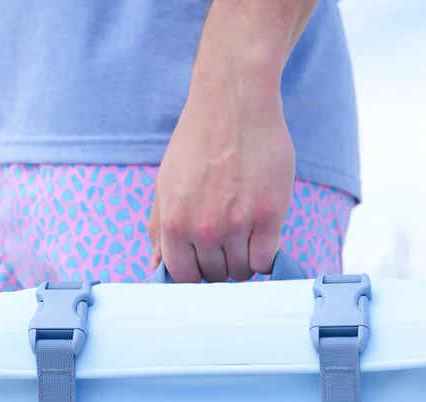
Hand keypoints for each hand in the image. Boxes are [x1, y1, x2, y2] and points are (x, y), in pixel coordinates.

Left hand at [148, 75, 294, 282]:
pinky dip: (265, 255)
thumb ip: (159, 227)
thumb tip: (157, 266)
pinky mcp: (268, 215)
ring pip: (242, 271)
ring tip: (245, 230)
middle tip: (228, 236)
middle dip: (221, 263)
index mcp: (174, 223)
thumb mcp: (165, 182)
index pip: (184, 277)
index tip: (205, 260)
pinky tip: (262, 234)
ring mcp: (237, 223)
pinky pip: (266, 260)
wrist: (234, 101)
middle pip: (215, 276)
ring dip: (244, 258)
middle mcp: (203, 228)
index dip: (196, 272)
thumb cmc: (198, 139)